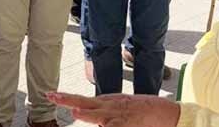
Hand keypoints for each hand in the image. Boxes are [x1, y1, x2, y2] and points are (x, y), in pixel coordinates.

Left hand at [47, 92, 180, 126]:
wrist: (166, 113)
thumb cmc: (144, 111)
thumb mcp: (122, 106)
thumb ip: (105, 109)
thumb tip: (87, 112)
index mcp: (107, 103)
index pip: (82, 100)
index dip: (66, 98)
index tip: (51, 95)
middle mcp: (110, 108)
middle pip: (84, 103)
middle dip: (67, 100)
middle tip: (52, 96)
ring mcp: (118, 117)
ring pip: (98, 117)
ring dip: (86, 114)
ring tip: (75, 111)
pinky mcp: (126, 125)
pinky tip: (106, 125)